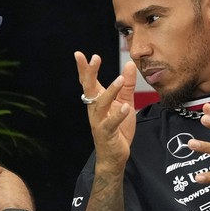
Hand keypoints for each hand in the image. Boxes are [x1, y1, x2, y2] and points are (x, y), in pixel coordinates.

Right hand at [74, 51, 136, 171]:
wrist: (114, 156)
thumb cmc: (117, 129)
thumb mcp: (125, 103)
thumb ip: (127, 85)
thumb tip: (129, 64)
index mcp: (98, 101)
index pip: (89, 82)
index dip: (84, 68)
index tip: (80, 54)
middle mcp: (95, 109)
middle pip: (90, 89)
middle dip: (90, 73)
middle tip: (94, 58)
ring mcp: (99, 121)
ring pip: (101, 104)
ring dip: (110, 92)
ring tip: (120, 80)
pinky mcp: (107, 133)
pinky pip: (111, 123)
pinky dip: (118, 115)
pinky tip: (126, 108)